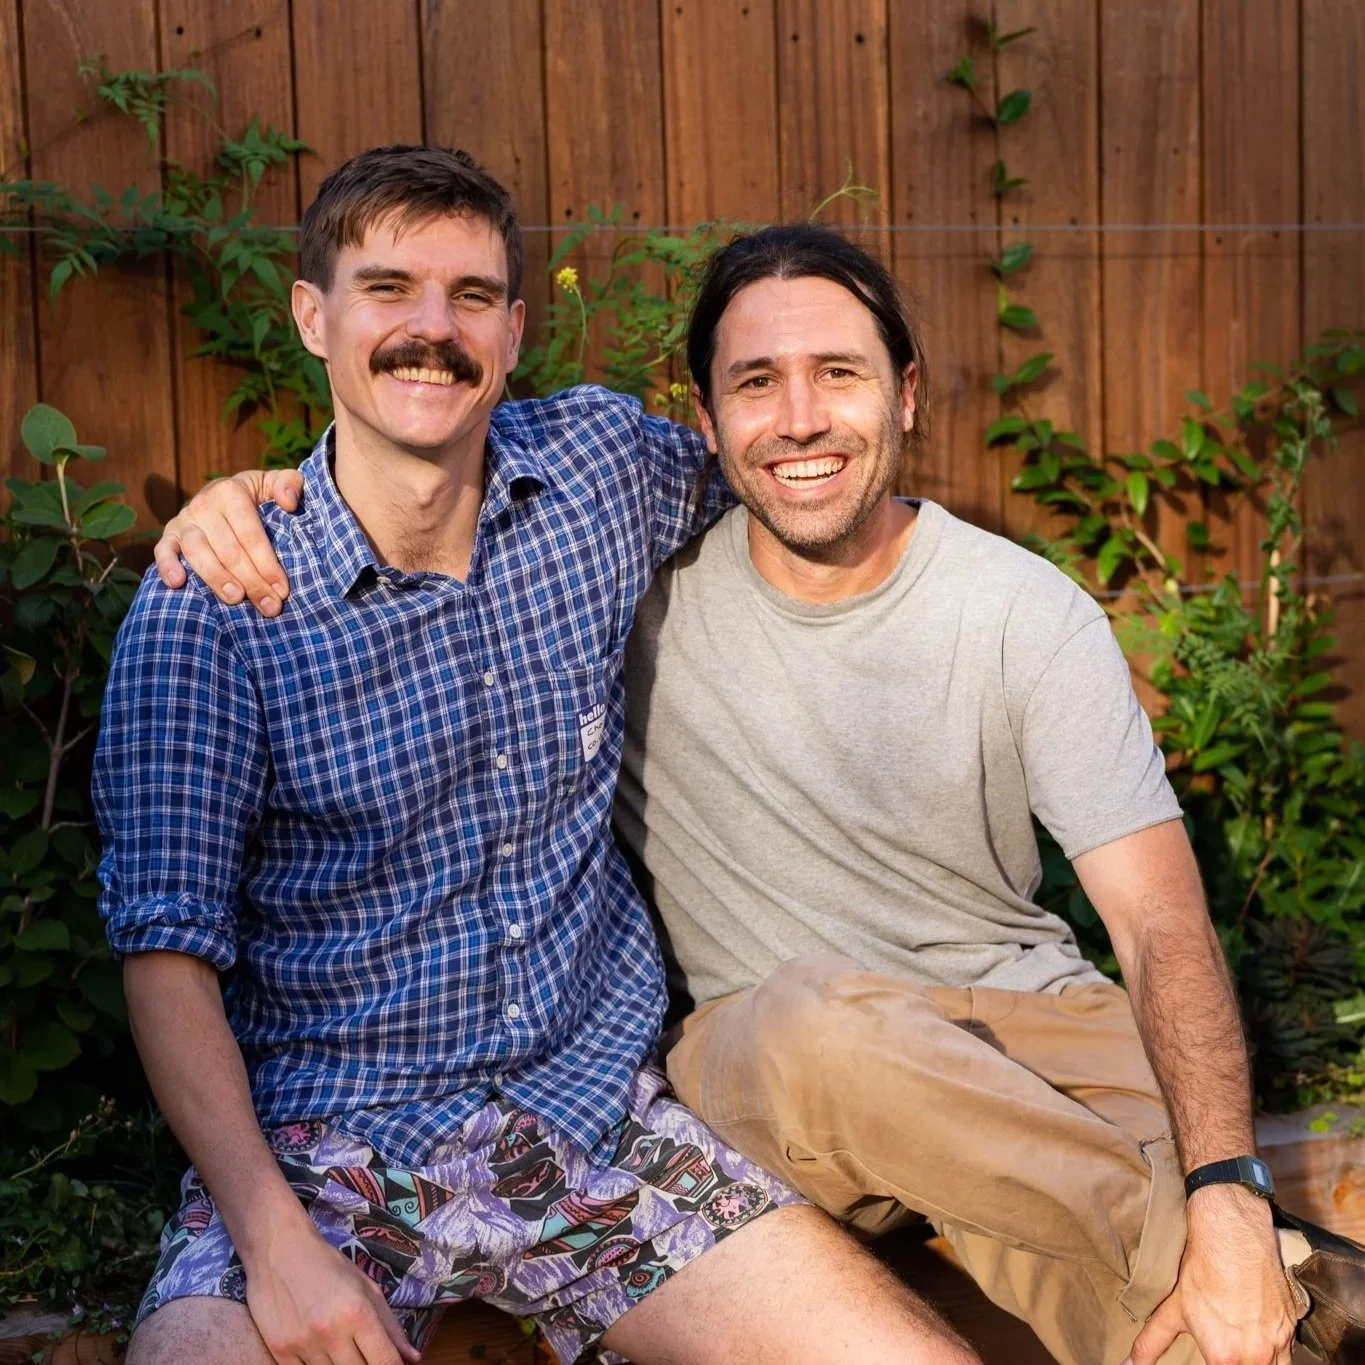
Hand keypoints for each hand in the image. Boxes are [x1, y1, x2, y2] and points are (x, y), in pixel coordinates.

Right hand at [154, 468, 302, 615]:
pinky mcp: (169, 535)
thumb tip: (290, 502)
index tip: (282, 589)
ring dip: (216, 578)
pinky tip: (177, 583)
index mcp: (231, 492)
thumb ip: (289, 484)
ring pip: (198, 552)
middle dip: (251, 581)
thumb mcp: (273, 484)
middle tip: (269, 606)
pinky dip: (167, 565)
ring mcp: (184, 520)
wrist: (222, 494)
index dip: (267, 563)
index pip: (251, 534)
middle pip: (228, 549)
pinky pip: (163, 550)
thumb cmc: (256, 496)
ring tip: (236, 599)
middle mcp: (204, 505)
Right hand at [243, 1216, 421, 1364]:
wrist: (280, 1250)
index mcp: (357, 1312)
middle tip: (363, 1350)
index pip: (384, 1361)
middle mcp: (330, 1331)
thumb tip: (412, 1358)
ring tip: (340, 1346)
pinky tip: (318, 1352)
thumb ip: (390, 1325)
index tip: (391, 1364)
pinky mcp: (279, 1351)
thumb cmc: (329, 1266)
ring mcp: (302, 1344)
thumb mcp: (366, 1287)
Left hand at [1126, 1185, 1297, 1364]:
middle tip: (1224, 1354)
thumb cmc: (1199, 1270)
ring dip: (1258, 1363)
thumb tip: (1130, 1364)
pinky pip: (1288, 1355)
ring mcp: (1279, 1341)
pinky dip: (1275, 1356)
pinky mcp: (1293, 1326)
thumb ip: (1151, 1343)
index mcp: (1224, 1356)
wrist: (1232, 1233)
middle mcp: (1257, 1355)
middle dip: (1235, 1364)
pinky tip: (1259, 1343)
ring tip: (1240, 1351)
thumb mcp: (1171, 1309)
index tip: (1212, 1358)